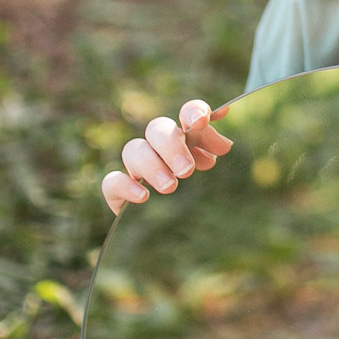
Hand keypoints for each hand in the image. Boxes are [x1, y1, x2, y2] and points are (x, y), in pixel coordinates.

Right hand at [101, 99, 231, 213]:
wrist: (169, 226)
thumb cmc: (193, 191)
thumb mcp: (206, 168)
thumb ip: (213, 152)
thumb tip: (225, 145)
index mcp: (185, 137)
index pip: (186, 114)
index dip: (192, 112)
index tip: (201, 122)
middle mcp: (158, 147)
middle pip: (156, 128)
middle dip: (172, 146)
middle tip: (187, 171)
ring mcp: (136, 168)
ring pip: (133, 150)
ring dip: (152, 166)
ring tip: (170, 187)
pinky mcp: (119, 191)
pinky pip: (112, 182)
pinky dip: (126, 186)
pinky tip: (143, 197)